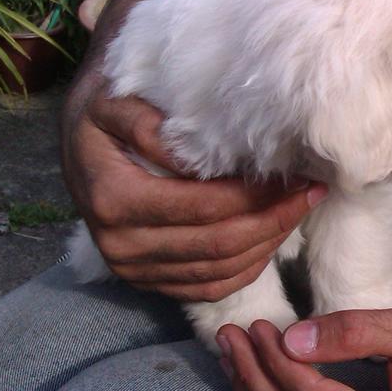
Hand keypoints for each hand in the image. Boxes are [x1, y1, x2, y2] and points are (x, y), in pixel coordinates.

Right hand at [60, 73, 326, 301]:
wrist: (79, 141)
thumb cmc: (105, 112)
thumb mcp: (115, 102)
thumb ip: (151, 126)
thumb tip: (196, 157)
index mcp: (113, 199)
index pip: (204, 207)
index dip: (256, 196)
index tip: (296, 175)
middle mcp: (120, 245)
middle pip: (218, 244)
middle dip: (274, 219)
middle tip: (311, 192)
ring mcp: (133, 270)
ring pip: (219, 271)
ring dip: (269, 243)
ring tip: (301, 209)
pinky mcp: (148, 282)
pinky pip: (208, 288)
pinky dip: (248, 268)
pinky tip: (274, 237)